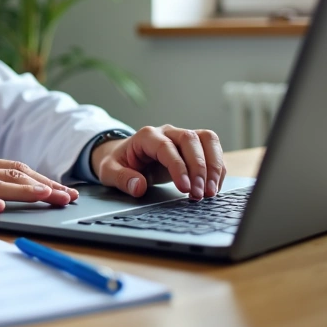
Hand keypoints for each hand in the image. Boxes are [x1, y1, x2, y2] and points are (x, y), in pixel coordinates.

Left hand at [90, 126, 225, 199]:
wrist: (125, 156)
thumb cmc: (118, 163)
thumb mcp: (109, 171)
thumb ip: (121, 178)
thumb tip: (138, 186)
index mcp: (146, 136)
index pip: (166, 147)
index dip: (178, 167)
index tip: (184, 188)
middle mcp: (167, 132)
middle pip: (191, 139)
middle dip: (199, 168)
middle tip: (200, 194)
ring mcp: (182, 136)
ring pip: (207, 140)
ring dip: (214, 165)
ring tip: (210, 192)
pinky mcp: (194, 146)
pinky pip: (213, 150)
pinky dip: (217, 168)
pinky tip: (213, 187)